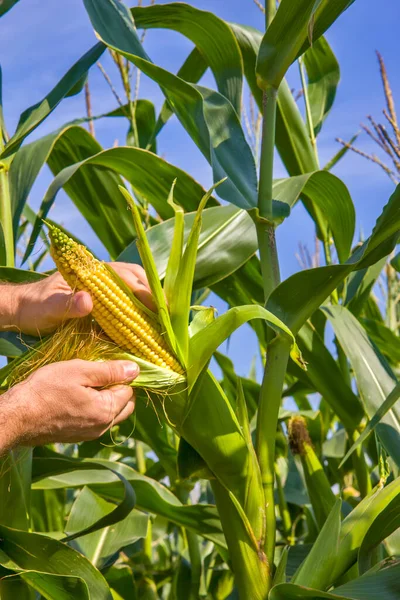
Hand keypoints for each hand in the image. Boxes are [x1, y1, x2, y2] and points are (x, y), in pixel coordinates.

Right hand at [0, 359, 138, 450]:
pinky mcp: (78, 436)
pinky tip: (77, 397)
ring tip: (86, 384)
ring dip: (106, 399)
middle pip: (125, 405)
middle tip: (98, 374)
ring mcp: (90, 435)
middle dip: (118, 389)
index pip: (129, 391)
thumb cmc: (47, 390)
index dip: (120, 376)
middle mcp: (103, 428)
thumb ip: (110, 371)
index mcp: (107, 412)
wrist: (17, 416)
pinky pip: (97, 421)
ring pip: (111, 414)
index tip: (104, 366)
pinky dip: (95, 408)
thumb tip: (136, 369)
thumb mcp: (80, 371)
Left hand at [13, 262, 154, 335]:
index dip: (145, 292)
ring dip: (150, 305)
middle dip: (154, 297)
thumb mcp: (47, 308)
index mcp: (93, 272)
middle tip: (168, 318)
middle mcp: (103, 276)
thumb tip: (88, 300)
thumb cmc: (35, 307)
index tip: (159, 309)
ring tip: (164, 324)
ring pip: (136, 290)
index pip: (127, 277)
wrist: (25, 311)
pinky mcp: (104, 301)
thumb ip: (66, 304)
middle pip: (138, 280)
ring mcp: (105, 288)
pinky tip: (148, 328)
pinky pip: (127, 303)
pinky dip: (140, 313)